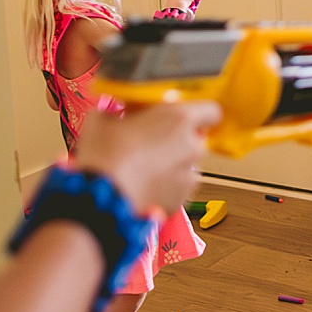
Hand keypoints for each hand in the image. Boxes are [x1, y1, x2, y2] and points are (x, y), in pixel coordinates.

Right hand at [74, 102, 219, 213]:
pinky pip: (177, 188)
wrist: (100, 198)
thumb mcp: (101, 120)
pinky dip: (165, 186)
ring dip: (172, 164)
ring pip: (187, 165)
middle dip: (178, 140)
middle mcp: (192, 146)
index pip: (211, 111)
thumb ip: (118, 112)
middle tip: (152, 142)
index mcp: (179, 119)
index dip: (200, 114)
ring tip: (143, 169)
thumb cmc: (103, 155)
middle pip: (196, 139)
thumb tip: (113, 114)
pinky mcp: (181, 200)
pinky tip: (143, 186)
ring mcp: (189, 175)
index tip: (183, 117)